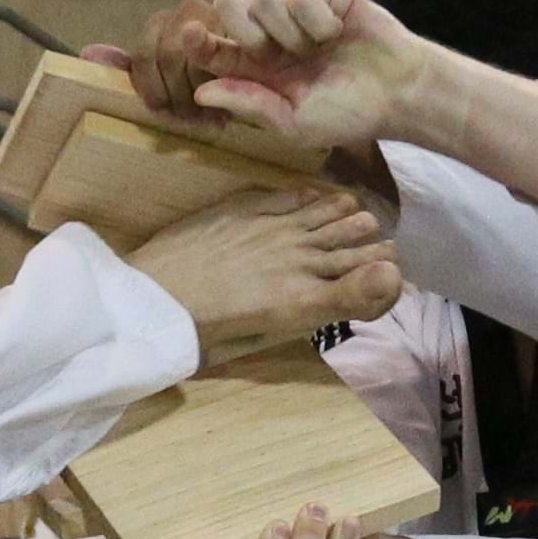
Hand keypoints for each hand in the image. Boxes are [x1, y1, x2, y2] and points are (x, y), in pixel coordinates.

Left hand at [86, 4, 236, 120]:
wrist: (259, 69)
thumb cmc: (202, 80)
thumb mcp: (161, 77)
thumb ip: (128, 68)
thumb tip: (86, 54)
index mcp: (162, 23)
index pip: (143, 54)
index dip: (150, 88)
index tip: (161, 112)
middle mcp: (187, 10)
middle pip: (169, 55)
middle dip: (176, 94)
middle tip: (187, 120)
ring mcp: (217, 14)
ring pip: (195, 58)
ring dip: (198, 93)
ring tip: (207, 118)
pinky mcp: (244, 28)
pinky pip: (224, 59)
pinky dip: (221, 88)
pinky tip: (225, 107)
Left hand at [124, 178, 400, 353]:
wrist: (148, 297)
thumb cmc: (197, 335)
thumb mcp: (257, 341)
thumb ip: (305, 317)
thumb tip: (334, 302)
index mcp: (304, 304)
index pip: (372, 285)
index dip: (388, 283)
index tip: (389, 282)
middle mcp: (300, 262)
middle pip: (360, 248)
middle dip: (375, 252)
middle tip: (381, 252)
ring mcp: (277, 229)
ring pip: (336, 216)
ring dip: (353, 221)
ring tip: (361, 223)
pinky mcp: (251, 207)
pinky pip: (299, 196)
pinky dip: (320, 199)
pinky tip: (327, 200)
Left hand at [167, 0, 428, 152]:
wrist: (398, 92)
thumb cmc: (348, 114)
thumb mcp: (293, 122)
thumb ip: (249, 104)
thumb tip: (200, 91)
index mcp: (258, 71)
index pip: (215, 49)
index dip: (198, 40)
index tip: (190, 36)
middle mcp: (272, 39)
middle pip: (230, 6)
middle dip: (240, 24)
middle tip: (263, 48)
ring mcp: (297, 16)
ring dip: (286, 27)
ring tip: (313, 49)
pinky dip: (317, 19)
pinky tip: (336, 34)